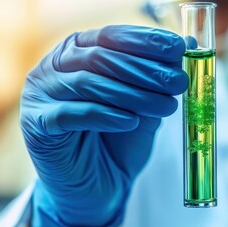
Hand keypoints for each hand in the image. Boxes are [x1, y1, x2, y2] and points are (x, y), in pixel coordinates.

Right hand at [20, 25, 186, 226]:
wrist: (98, 188)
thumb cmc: (119, 143)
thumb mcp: (145, 107)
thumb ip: (159, 79)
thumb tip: (189, 43)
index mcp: (79, 52)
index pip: (112, 37)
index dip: (146, 41)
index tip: (179, 48)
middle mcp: (55, 66)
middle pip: (101, 57)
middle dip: (145, 70)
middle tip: (178, 82)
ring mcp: (41, 94)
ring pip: (87, 83)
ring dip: (133, 94)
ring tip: (166, 106)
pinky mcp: (37, 124)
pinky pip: (71, 114)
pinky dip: (105, 115)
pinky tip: (131, 122)